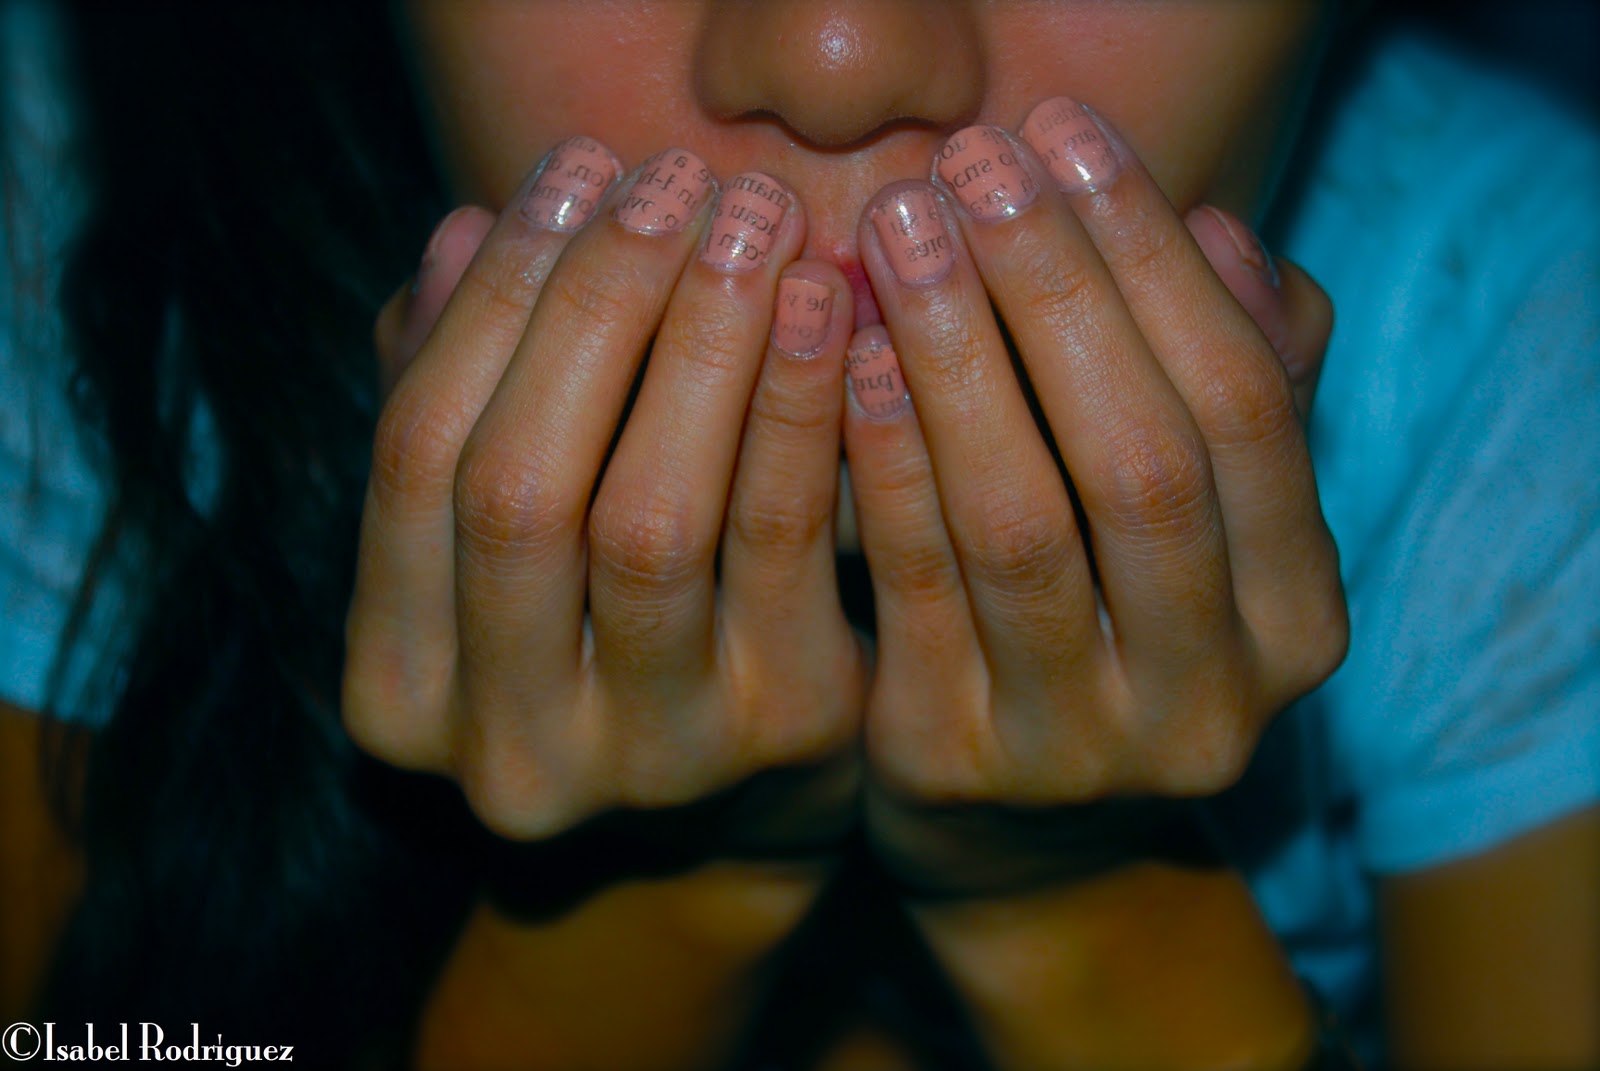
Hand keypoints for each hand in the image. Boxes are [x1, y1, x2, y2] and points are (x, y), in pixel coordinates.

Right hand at [343, 140, 865, 860]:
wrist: (744, 793)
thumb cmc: (607, 628)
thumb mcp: (511, 534)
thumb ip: (469, 397)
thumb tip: (466, 235)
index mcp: (398, 692)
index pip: (416, 459)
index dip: (493, 303)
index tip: (570, 171)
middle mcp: (506, 749)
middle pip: (518, 492)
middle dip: (595, 308)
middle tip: (673, 179)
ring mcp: (650, 757)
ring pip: (653, 520)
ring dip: (702, 343)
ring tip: (752, 219)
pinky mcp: (786, 731)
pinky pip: (789, 541)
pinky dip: (800, 405)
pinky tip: (828, 306)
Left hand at [843, 104, 1346, 895]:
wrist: (1022, 835)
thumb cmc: (1103, 627)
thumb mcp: (1191, 526)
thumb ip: (1224, 386)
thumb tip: (1216, 236)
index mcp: (1297, 616)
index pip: (1244, 404)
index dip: (1151, 260)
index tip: (1064, 137)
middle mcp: (1212, 695)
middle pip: (1140, 460)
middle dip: (1053, 292)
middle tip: (967, 165)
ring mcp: (1079, 745)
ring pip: (1020, 522)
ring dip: (957, 356)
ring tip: (897, 230)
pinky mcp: (949, 759)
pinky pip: (907, 584)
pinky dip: (879, 457)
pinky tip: (842, 352)